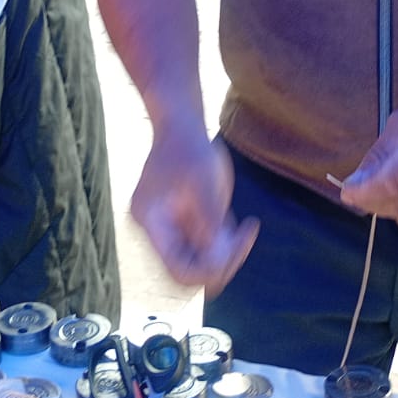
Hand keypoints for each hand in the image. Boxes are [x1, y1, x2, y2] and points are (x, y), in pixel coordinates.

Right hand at [131, 126, 258, 296]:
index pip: (177, 269)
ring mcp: (172, 228)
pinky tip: (243, 226)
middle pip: (188, 270)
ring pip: (200, 261)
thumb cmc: (190, 148)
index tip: (233, 253)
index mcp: (152, 222)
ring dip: (226, 253)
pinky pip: (207, 248)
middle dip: (219, 263)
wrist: (182, 126)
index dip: (207, 272)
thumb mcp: (204, 183)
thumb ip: (210, 222)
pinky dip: (226, 244)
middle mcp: (158, 231)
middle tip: (244, 240)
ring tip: (245, 229)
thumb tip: (218, 260)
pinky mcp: (186, 223)